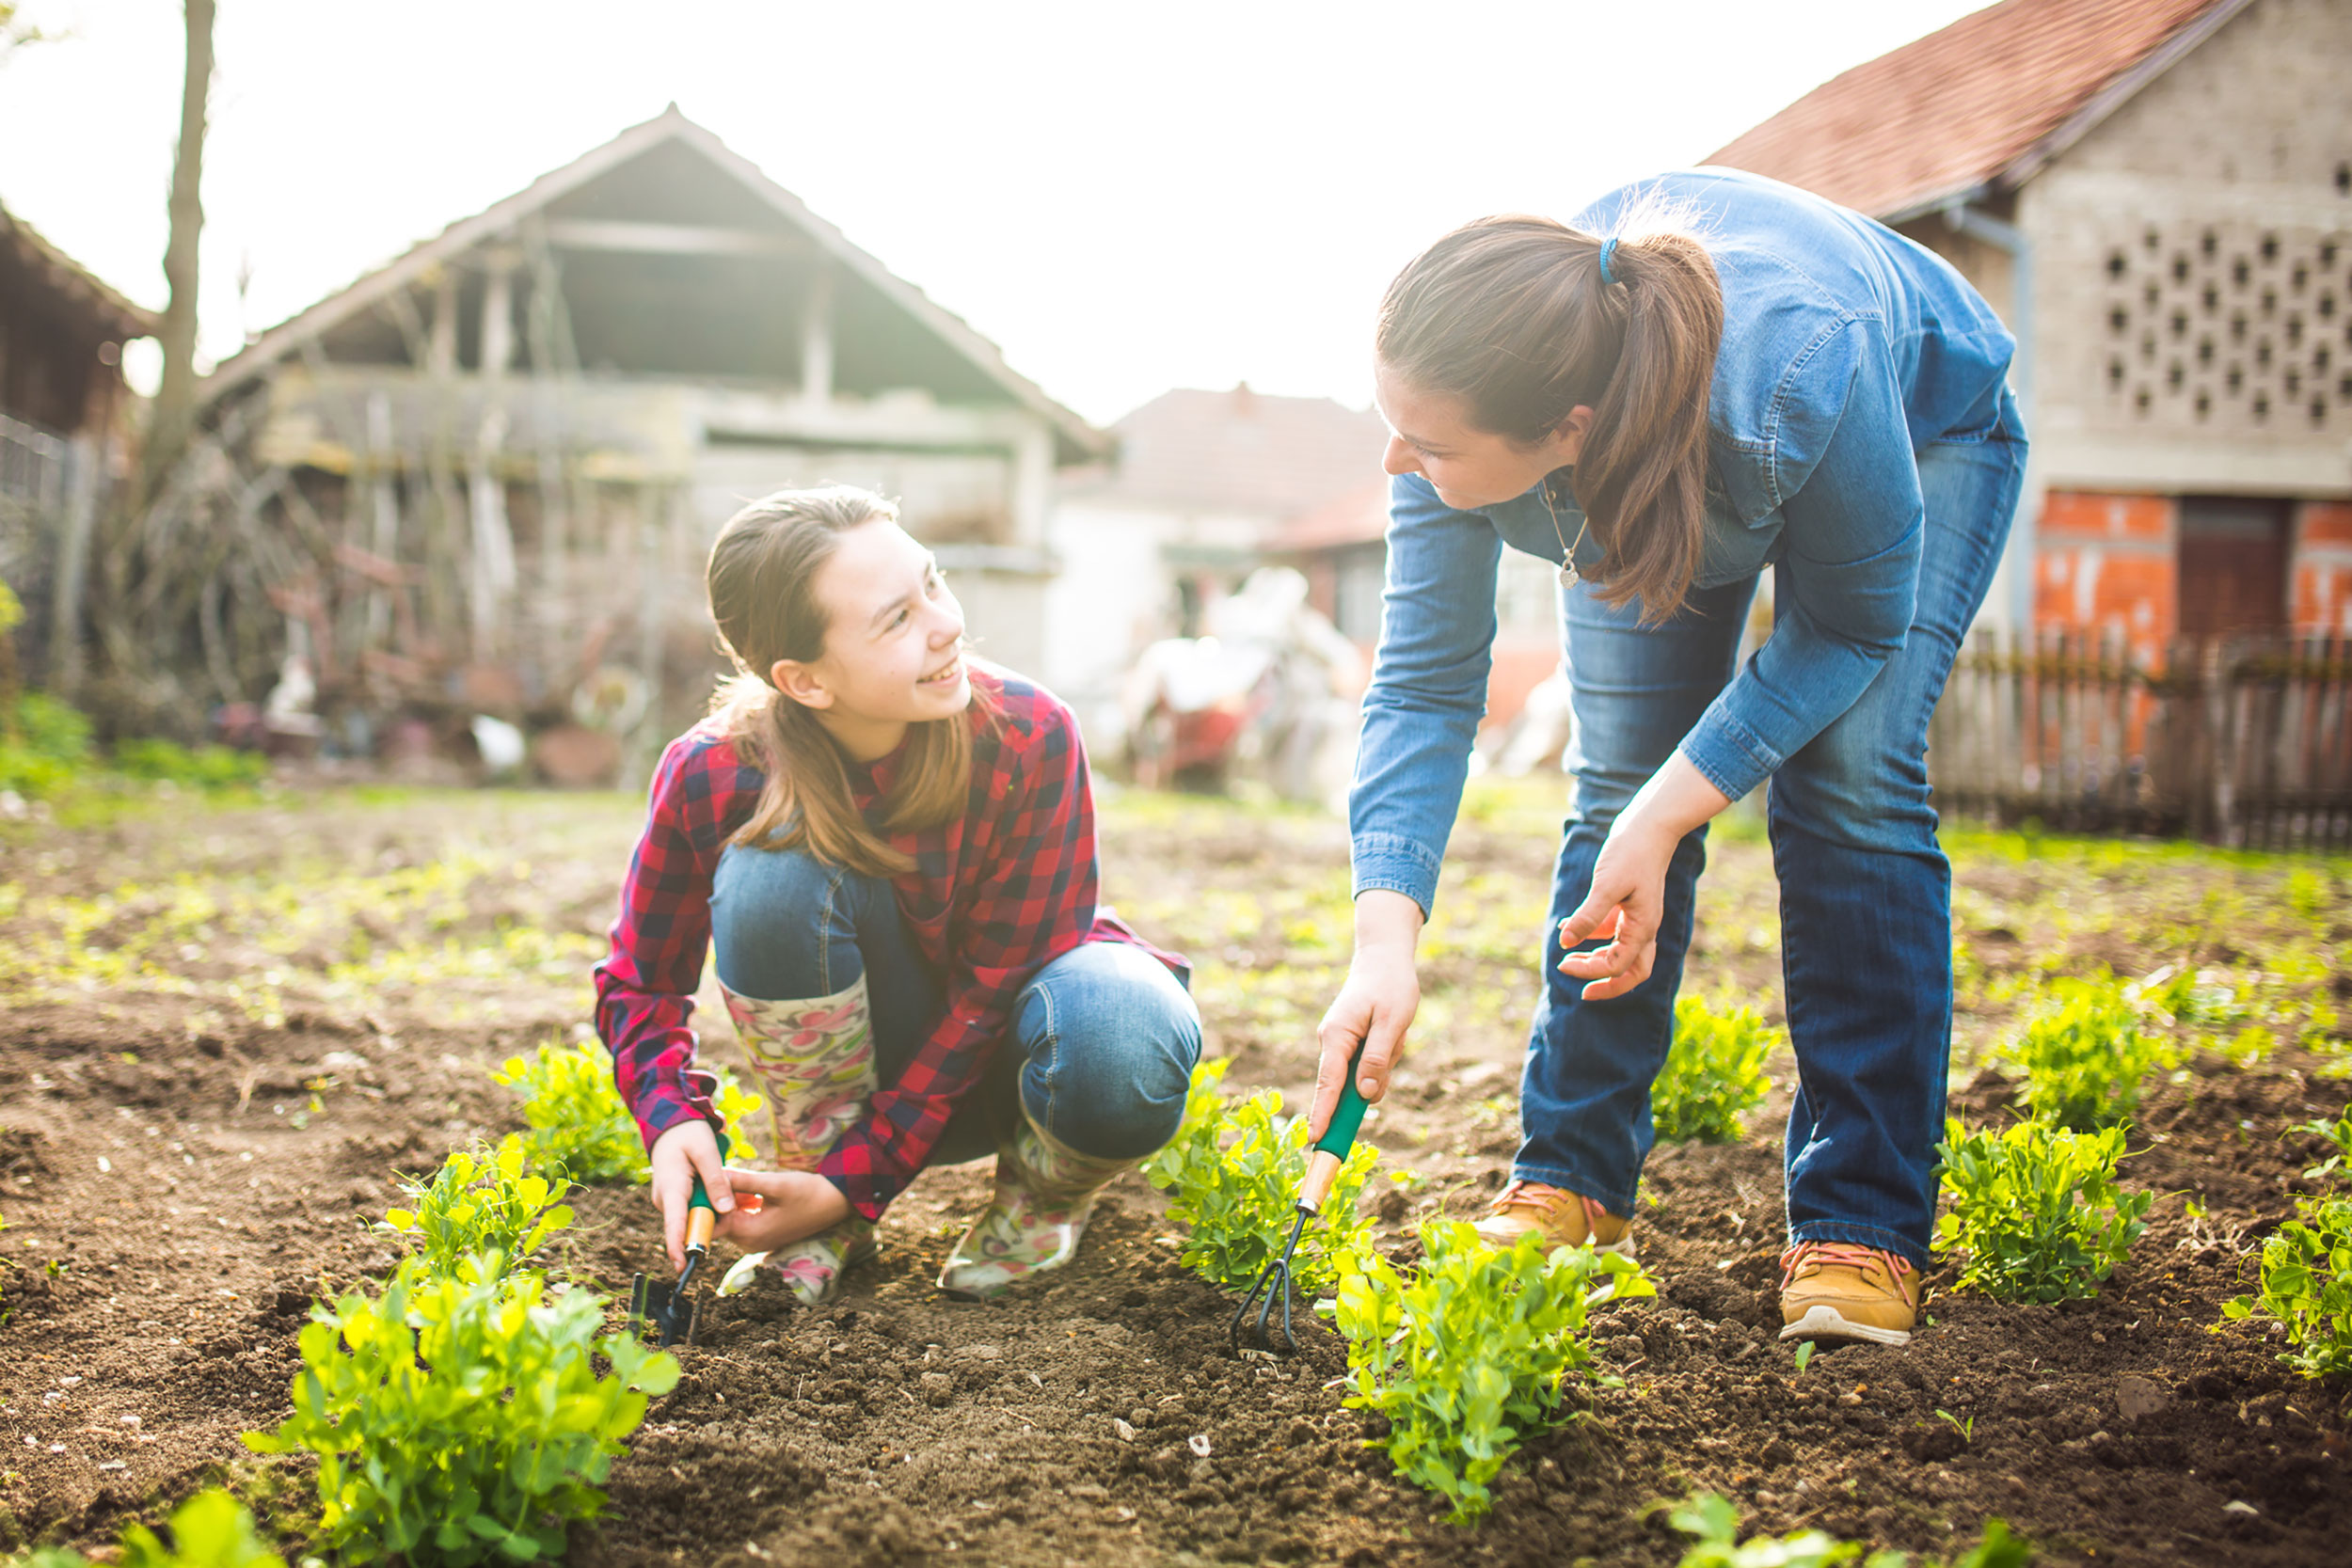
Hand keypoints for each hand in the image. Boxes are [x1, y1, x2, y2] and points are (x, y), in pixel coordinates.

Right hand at [648, 1119, 737, 1271]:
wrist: (672, 1128)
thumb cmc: (689, 1135)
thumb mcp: (706, 1152)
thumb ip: (717, 1181)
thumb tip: (726, 1211)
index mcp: (671, 1188)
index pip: (674, 1223)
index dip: (678, 1245)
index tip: (683, 1265)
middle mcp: (666, 1200)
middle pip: (690, 1225)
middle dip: (713, 1224)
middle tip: (738, 1206)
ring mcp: (670, 1202)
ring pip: (695, 1218)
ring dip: (715, 1213)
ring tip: (735, 1195)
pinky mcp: (677, 1202)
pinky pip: (696, 1211)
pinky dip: (711, 1206)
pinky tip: (725, 1195)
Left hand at [717, 1169, 851, 1250]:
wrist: (836, 1202)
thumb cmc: (809, 1193)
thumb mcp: (774, 1184)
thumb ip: (743, 1181)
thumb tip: (715, 1174)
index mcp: (751, 1234)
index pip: (713, 1224)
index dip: (704, 1204)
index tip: (698, 1183)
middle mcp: (751, 1243)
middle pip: (720, 1222)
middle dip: (715, 1200)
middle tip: (711, 1175)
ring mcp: (757, 1240)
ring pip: (730, 1219)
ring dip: (727, 1201)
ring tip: (728, 1177)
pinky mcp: (764, 1233)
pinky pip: (742, 1219)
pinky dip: (739, 1204)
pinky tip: (745, 1187)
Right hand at [1309, 890, 1423, 1139]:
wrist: (1385, 957)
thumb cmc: (1390, 985)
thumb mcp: (1392, 1022)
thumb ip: (1377, 1059)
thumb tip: (1365, 1094)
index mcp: (1337, 1036)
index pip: (1328, 1084)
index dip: (1323, 1113)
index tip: (1314, 1139)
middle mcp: (1332, 1042)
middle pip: (1348, 1084)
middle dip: (1375, 1075)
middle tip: (1393, 1038)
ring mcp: (1340, 1043)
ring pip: (1364, 1075)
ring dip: (1386, 1061)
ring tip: (1395, 1029)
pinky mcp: (1351, 1044)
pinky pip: (1369, 1065)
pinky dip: (1385, 1055)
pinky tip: (1392, 1031)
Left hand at [1556, 815, 1678, 1001]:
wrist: (1648, 825)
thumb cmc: (1630, 852)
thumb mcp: (1606, 885)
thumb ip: (1588, 916)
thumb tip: (1566, 943)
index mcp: (1643, 927)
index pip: (1618, 965)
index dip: (1591, 971)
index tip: (1563, 963)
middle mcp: (1644, 927)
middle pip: (1633, 972)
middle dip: (1608, 985)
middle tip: (1582, 992)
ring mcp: (1638, 916)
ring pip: (1624, 953)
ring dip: (1598, 961)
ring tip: (1569, 960)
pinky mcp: (1629, 904)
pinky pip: (1614, 931)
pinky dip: (1594, 935)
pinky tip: (1569, 926)